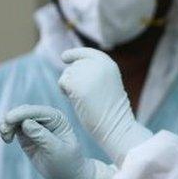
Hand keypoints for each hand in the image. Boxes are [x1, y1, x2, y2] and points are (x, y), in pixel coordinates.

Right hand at [0, 105, 115, 178]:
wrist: (67, 176)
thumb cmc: (67, 163)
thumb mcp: (56, 150)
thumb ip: (41, 136)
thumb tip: (26, 122)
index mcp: (57, 118)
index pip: (37, 111)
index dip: (22, 113)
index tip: (9, 119)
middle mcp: (45, 119)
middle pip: (24, 112)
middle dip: (12, 119)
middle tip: (4, 131)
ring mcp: (35, 126)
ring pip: (16, 119)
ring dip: (7, 125)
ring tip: (5, 137)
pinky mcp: (26, 136)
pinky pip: (13, 128)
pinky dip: (7, 131)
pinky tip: (6, 139)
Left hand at [58, 48, 152, 164]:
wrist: (115, 125)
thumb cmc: (111, 110)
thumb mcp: (107, 83)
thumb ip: (94, 72)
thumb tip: (71, 64)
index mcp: (109, 64)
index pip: (87, 53)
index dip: (74, 54)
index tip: (64, 57)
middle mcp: (98, 65)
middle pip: (75, 65)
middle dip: (74, 79)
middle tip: (86, 96)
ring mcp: (87, 74)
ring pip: (67, 74)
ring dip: (70, 86)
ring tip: (83, 99)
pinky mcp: (77, 85)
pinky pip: (62, 82)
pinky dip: (64, 91)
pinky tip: (75, 101)